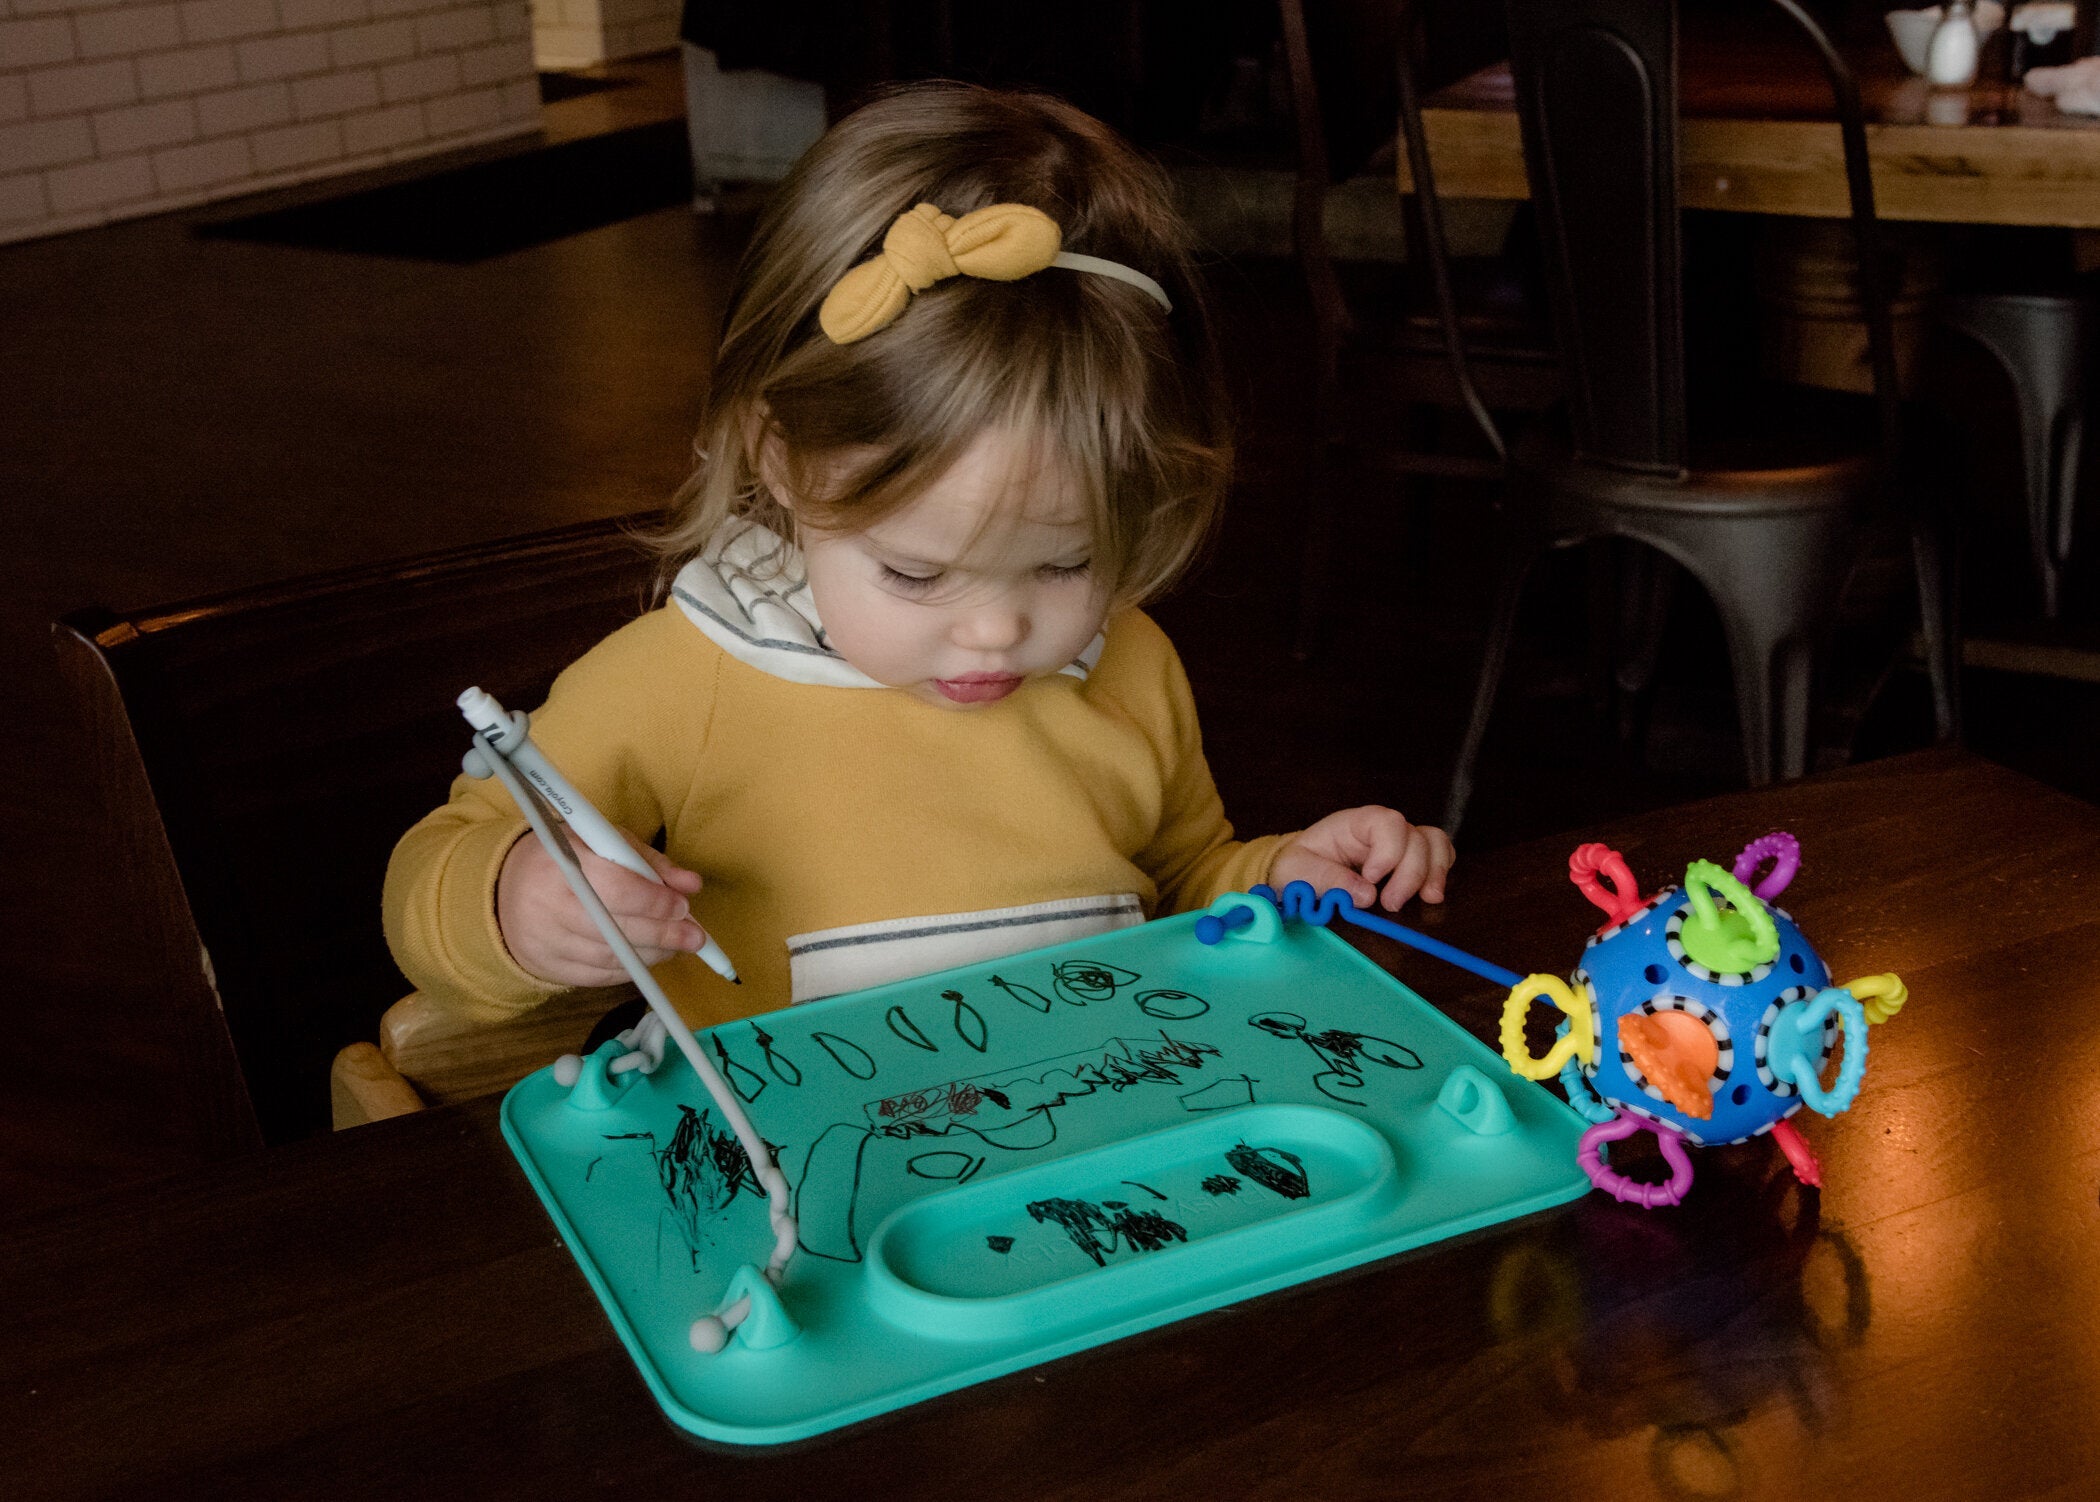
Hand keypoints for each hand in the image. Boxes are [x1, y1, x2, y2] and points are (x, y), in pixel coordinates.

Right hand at [497, 829, 707, 987]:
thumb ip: (649, 862)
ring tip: (676, 947)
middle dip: (661, 934)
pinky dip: (628, 970)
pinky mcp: (546, 967)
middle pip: (614, 928)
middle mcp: (549, 903)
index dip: (654, 901)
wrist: (506, 890)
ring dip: (650, 955)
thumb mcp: (604, 843)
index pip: (615, 888)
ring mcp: (545, 939)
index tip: (683, 907)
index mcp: (562, 860)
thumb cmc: (567, 859)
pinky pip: (596, 976)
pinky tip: (648, 958)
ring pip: (608, 956)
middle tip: (695, 938)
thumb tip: (690, 885)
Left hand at [1270, 806, 1454, 911]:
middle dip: (1410, 873)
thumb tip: (1366, 895)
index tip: (1373, 879)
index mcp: (1354, 823)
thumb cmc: (1298, 865)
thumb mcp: (1298, 871)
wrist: (1300, 871)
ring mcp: (1400, 843)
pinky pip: (1439, 856)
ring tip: (1427, 899)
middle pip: (1416, 837)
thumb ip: (1326, 879)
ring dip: (1434, 872)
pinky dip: (1441, 872)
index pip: (1386, 822)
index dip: (1388, 851)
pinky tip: (1431, 893)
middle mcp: (1382, 829)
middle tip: (1391, 904)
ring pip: (1434, 843)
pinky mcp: (1410, 860)